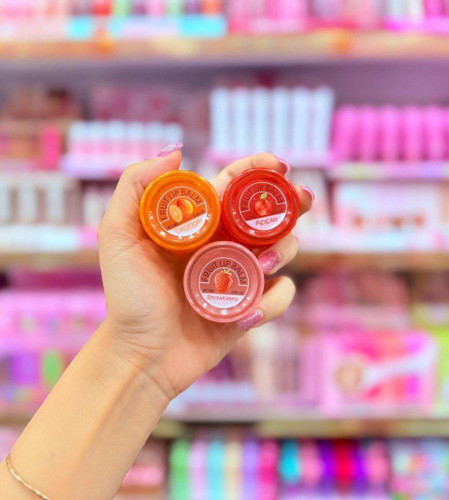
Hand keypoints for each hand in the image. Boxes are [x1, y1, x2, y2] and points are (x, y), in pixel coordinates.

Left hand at [99, 147, 313, 400]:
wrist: (141, 354)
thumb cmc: (128, 297)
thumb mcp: (118, 236)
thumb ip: (135, 187)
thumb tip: (177, 151)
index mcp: (200, 223)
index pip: (234, 186)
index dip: (258, 170)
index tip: (278, 165)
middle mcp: (225, 244)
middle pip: (270, 214)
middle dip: (291, 204)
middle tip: (302, 200)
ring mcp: (241, 275)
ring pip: (284, 249)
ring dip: (283, 251)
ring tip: (262, 266)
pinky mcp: (251, 307)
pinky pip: (280, 296)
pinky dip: (272, 303)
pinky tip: (245, 315)